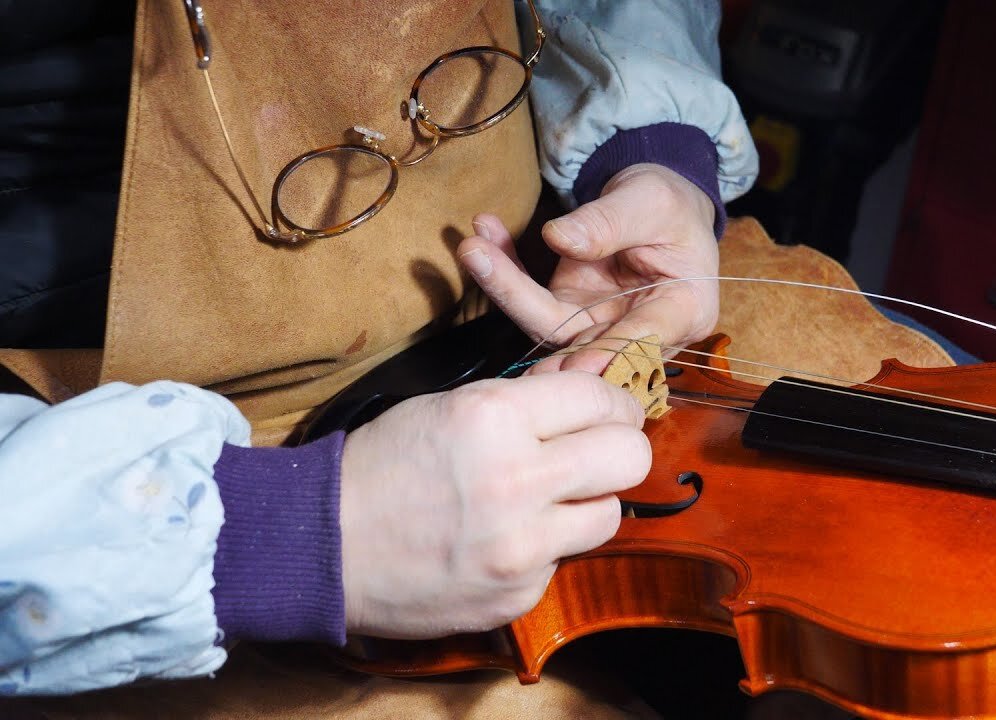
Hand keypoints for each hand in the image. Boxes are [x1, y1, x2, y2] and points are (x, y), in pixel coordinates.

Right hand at [338, 371, 649, 637]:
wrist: (321, 546)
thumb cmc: (384, 465)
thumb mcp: (453, 406)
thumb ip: (528, 399)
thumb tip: (593, 381)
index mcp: (496, 418)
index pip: (603, 401)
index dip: (612, 404)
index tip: (607, 413)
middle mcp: (517, 480)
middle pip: (631, 457)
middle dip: (619, 448)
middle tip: (597, 451)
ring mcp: (521, 546)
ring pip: (610, 515)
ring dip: (587, 503)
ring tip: (547, 499)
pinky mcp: (517, 594)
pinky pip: (563, 561)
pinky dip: (544, 548)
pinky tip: (502, 540)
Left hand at [458, 163, 719, 374]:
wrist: (659, 208)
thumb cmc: (670, 207)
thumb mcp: (650, 202)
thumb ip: (609, 223)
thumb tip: (558, 239)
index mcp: (683, 312)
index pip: (643, 339)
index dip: (605, 354)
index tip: (567, 365)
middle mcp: (640, 333)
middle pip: (581, 338)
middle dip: (523, 302)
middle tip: (481, 262)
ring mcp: (600, 326)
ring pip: (547, 323)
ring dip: (504, 285)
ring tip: (473, 245)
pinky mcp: (571, 313)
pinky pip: (532, 302)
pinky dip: (505, 272)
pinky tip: (484, 238)